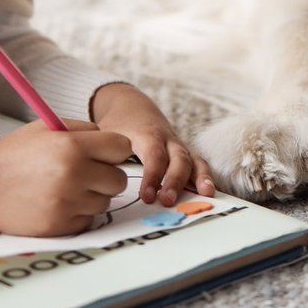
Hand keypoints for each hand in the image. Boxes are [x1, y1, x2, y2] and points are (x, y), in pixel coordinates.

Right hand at [0, 120, 131, 235]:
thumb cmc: (14, 154)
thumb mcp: (46, 128)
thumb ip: (83, 130)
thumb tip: (116, 145)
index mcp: (72, 146)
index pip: (122, 148)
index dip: (112, 150)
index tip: (102, 153)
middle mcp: (73, 174)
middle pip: (119, 179)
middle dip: (105, 175)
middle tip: (84, 173)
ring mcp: (67, 203)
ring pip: (105, 202)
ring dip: (91, 196)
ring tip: (64, 188)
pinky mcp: (60, 227)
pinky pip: (88, 220)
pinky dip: (78, 214)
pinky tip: (57, 204)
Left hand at [90, 83, 215, 206]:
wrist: (131, 106)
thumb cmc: (117, 125)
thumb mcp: (106, 134)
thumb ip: (104, 154)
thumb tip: (99, 181)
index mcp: (146, 134)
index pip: (154, 155)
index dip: (153, 176)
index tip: (147, 197)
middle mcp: (167, 139)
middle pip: (178, 157)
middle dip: (175, 180)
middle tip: (167, 201)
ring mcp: (177, 145)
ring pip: (193, 159)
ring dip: (200, 177)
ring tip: (206, 194)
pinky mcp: (182, 153)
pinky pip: (197, 163)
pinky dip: (204, 177)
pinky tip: (208, 192)